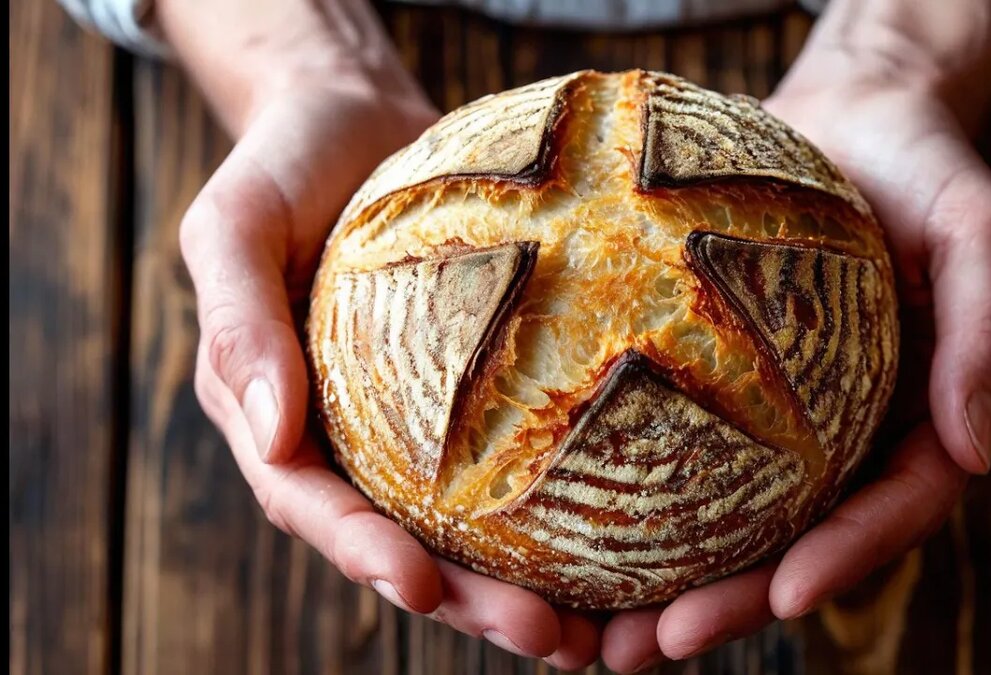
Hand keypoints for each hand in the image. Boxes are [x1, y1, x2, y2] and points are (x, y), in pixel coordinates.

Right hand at [165, 0, 600, 665]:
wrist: (351, 119)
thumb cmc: (284, 161)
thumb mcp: (232, 222)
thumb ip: (238, 324)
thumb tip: (271, 433)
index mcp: (273, 416)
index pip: (312, 504)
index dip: (362, 554)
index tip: (421, 588)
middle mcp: (341, 438)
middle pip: (401, 542)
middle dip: (468, 603)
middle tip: (548, 640)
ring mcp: (407, 424)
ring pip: (464, 523)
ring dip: (522, 585)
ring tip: (599, 634)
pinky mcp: (469, 392)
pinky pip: (515, 452)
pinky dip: (561, 502)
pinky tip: (631, 529)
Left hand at [599, 3, 990, 669]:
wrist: (851, 119)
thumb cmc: (922, 165)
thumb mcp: (978, 229)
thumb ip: (987, 331)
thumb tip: (976, 453)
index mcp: (916, 423)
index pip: (889, 512)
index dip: (842, 561)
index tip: (783, 595)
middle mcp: (846, 439)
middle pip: (790, 545)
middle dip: (728, 607)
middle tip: (653, 648)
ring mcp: (783, 422)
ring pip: (723, 522)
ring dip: (661, 586)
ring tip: (588, 635)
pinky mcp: (719, 388)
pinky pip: (670, 448)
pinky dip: (624, 498)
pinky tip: (558, 530)